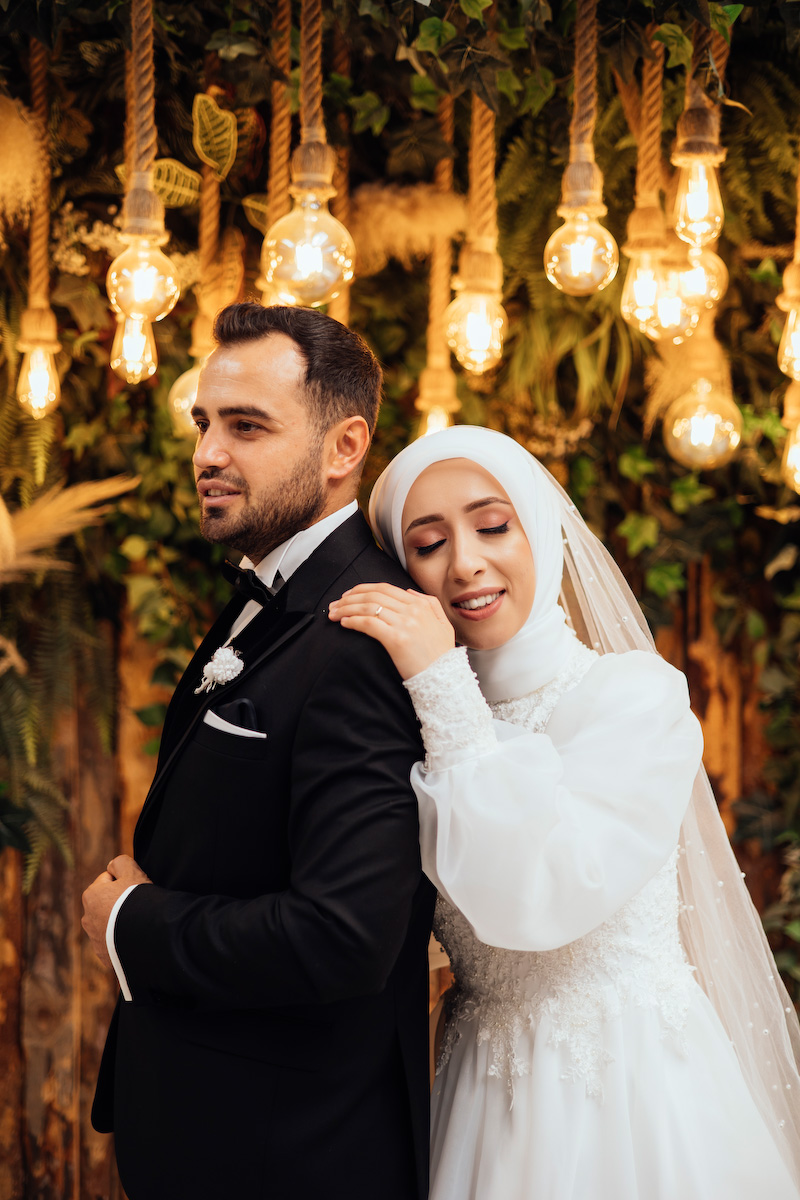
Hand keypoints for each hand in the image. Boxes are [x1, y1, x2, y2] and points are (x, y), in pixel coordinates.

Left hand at [81, 854, 150, 966]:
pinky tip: (135, 937)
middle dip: (119, 902)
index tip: (135, 887)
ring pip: (109, 923)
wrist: (145, 936)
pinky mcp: (104, 955)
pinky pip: (114, 942)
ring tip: (137, 922)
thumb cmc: (137, 900)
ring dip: (119, 921)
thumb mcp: (131, 871)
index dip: (125, 880)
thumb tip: (112, 866)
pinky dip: (122, 939)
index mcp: (91, 895)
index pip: (108, 879)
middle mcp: (87, 918)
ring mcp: (95, 939)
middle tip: (138, 904)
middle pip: (107, 902)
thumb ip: (120, 862)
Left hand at [328, 582, 454, 679]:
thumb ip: (430, 603)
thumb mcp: (443, 624)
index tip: (349, 594)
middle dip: (349, 597)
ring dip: (346, 608)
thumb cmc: (440, 655)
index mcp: (421, 605)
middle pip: (373, 595)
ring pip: (368, 607)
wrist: (444, 678)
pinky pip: (369, 623)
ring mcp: (404, 624)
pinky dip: (353, 621)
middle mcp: (412, 611)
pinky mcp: (396, 639)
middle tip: (335, 604)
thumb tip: (409, 591)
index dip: (362, 589)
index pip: (385, 588)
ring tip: (334, 614)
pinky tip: (344, 623)